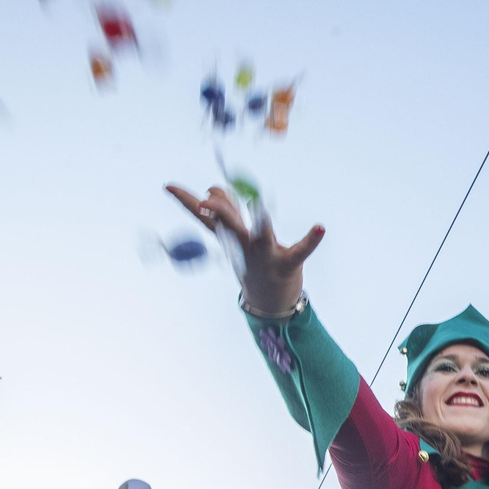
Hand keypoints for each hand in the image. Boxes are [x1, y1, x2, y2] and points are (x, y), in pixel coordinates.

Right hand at [166, 184, 323, 315]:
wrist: (270, 302)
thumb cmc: (253, 261)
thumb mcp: (236, 238)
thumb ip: (227, 212)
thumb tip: (215, 189)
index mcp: (229, 237)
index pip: (203, 216)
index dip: (186, 200)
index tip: (168, 187)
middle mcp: (244, 244)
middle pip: (228, 222)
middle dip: (220, 209)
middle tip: (210, 200)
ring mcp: (265, 254)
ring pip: (260, 233)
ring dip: (261, 222)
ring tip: (260, 207)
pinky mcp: (288, 263)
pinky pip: (301, 250)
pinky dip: (311, 240)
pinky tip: (320, 228)